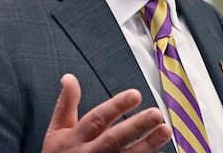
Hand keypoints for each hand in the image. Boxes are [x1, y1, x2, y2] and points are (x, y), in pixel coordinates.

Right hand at [42, 73, 171, 151]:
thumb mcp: (56, 131)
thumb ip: (66, 104)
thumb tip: (69, 77)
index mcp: (75, 138)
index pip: (98, 119)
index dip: (116, 106)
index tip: (136, 94)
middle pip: (114, 139)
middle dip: (136, 126)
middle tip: (156, 113)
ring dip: (148, 144)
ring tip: (166, 130)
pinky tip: (163, 151)